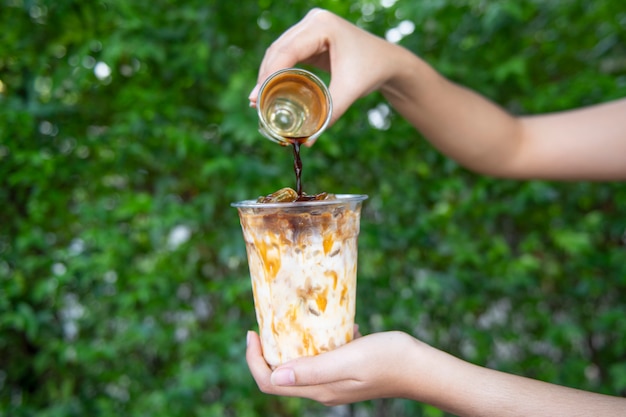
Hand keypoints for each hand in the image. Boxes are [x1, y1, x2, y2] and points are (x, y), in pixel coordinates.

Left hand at [246, 330, 428, 405]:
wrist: (421, 366)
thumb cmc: (388, 359)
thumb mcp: (348, 359)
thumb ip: (313, 369)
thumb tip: (275, 375)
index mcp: (320, 389)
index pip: (271, 383)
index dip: (255, 360)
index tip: (253, 332)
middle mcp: (323, 389)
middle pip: (281, 375)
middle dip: (267, 351)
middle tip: (266, 323)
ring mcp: (335, 381)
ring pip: (299, 366)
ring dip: (288, 345)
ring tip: (288, 320)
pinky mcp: (346, 371)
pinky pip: (319, 358)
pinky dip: (313, 341)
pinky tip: (324, 323)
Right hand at [248, 9, 407, 130]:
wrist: (388, 61)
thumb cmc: (372, 71)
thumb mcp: (350, 91)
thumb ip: (329, 114)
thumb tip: (307, 141)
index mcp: (323, 26)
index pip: (288, 50)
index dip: (269, 75)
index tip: (257, 98)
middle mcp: (314, 21)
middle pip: (278, 50)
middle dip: (265, 77)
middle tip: (255, 104)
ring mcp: (310, 28)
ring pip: (278, 51)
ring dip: (267, 75)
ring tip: (257, 101)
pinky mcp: (310, 38)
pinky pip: (286, 54)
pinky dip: (277, 72)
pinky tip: (268, 90)